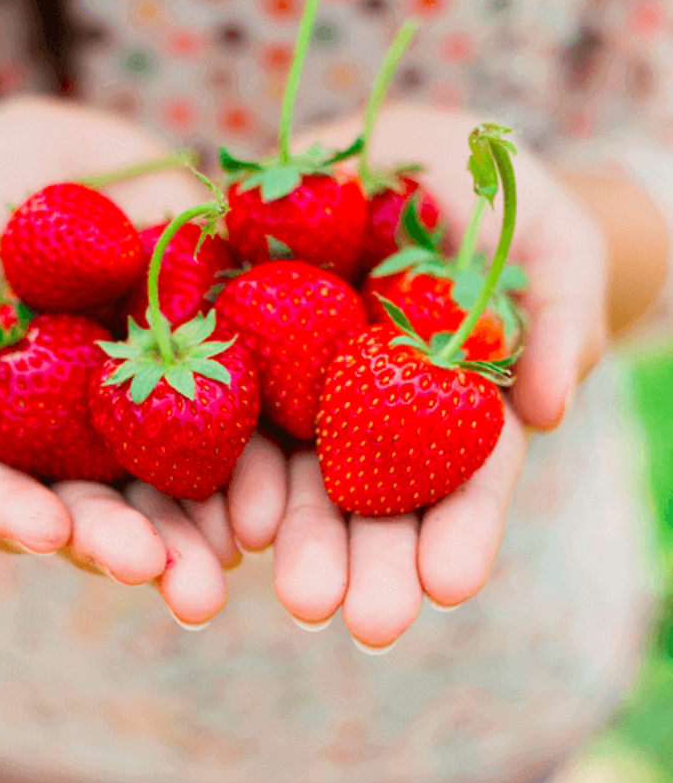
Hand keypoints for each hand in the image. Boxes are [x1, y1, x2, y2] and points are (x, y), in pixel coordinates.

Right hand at [0, 98, 286, 626]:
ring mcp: (149, 402)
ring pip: (180, 477)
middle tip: (180, 590)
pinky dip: (257, 449)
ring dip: (210, 522)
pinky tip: (278, 485)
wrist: (40, 155)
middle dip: (140, 548)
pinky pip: (237, 406)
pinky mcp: (208, 356)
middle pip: (109, 507)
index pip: (9, 498)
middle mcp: (82, 437)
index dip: (24, 520)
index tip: (49, 533)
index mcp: (6, 437)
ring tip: (237, 557)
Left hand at [270, 105, 606, 648]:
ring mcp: (303, 380)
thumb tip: (550, 410)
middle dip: (371, 562)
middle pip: (373, 495)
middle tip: (368, 624)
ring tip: (297, 598)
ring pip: (295, 467)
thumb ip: (556, 318)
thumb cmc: (496, 202)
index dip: (460, 531)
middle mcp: (371, 407)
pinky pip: (227, 401)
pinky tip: (226, 514)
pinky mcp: (244, 341)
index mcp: (448, 399)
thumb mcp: (549, 245)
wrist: (404, 159)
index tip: (449, 586)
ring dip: (296, 534)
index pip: (462, 477)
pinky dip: (227, 459)